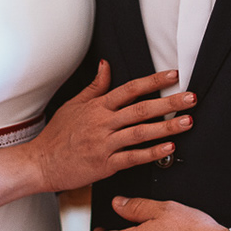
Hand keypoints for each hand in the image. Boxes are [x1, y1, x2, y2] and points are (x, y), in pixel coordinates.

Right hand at [28, 63, 194, 192]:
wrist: (41, 163)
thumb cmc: (57, 135)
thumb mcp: (73, 104)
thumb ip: (95, 87)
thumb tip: (106, 66)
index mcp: (97, 107)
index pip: (130, 89)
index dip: (154, 81)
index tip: (174, 76)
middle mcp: (102, 123)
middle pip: (140, 109)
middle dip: (168, 103)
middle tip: (190, 98)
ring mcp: (104, 144)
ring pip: (140, 132)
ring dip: (166, 127)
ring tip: (187, 121)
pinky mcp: (104, 164)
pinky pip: (132, 157)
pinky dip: (151, 153)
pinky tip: (168, 149)